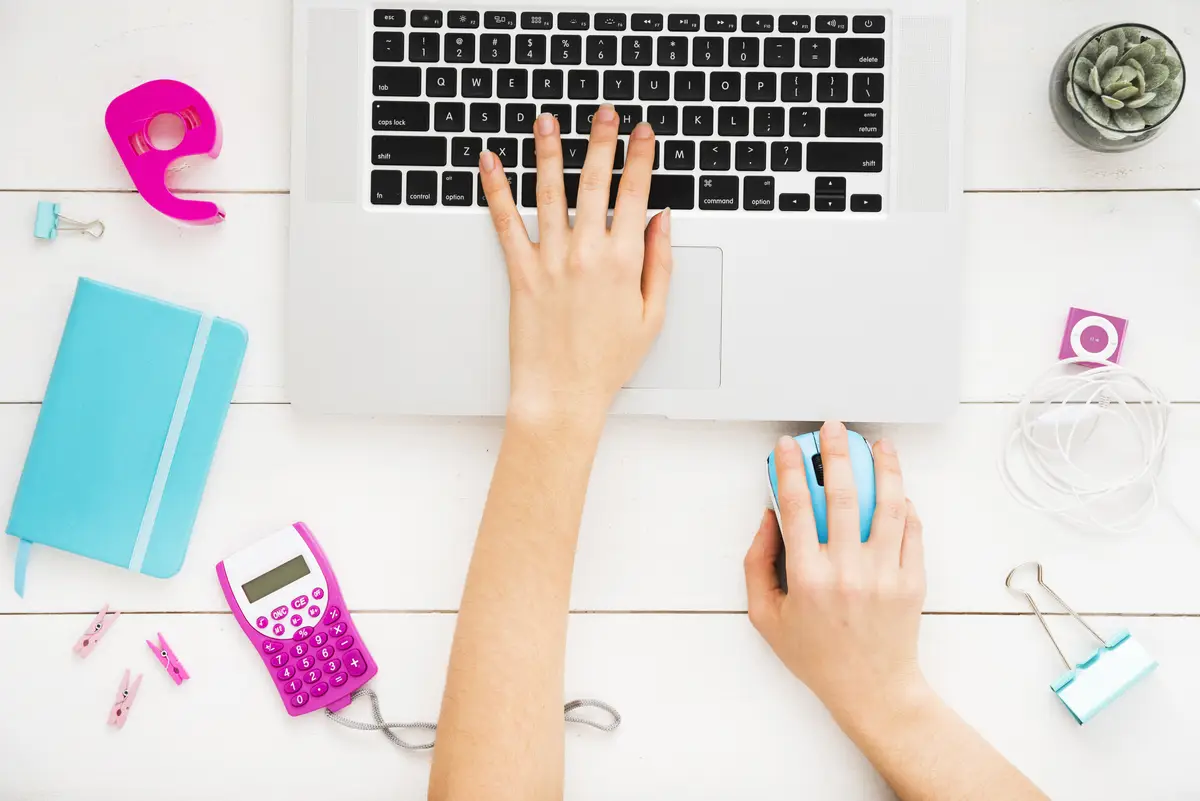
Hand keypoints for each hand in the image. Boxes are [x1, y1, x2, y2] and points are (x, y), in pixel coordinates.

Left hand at [479, 106, 672, 427]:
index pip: (634, 195)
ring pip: (549, 193)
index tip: (642, 133)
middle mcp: (586, 254)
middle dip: (600, 141)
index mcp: (623, 262)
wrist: (563, 395)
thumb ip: (660, 264)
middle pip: (593, 183)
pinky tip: (489, 163)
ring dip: (548, 151)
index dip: (640, 159)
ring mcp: (551, 261)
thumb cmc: (607, 363)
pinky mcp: (521, 273)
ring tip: (546, 121)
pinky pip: (506, 223)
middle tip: (603, 113)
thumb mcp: (652, 316)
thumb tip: (660, 220)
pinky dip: (495, 190)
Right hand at [744, 421, 928, 725]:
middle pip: (845, 494)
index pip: (798, 506)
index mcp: (808, 577)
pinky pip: (912, 529)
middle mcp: (848, 571)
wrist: (871, 689)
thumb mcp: (765, 616)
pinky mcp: (912, 579)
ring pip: (889, 504)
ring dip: (884, 468)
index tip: (788, 446)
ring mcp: (885, 574)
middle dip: (837, 452)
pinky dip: (906, 504)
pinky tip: (899, 489)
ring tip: (880, 446)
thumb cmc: (817, 655)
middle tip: (834, 429)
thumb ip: (757, 563)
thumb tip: (770, 518)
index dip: (791, 469)